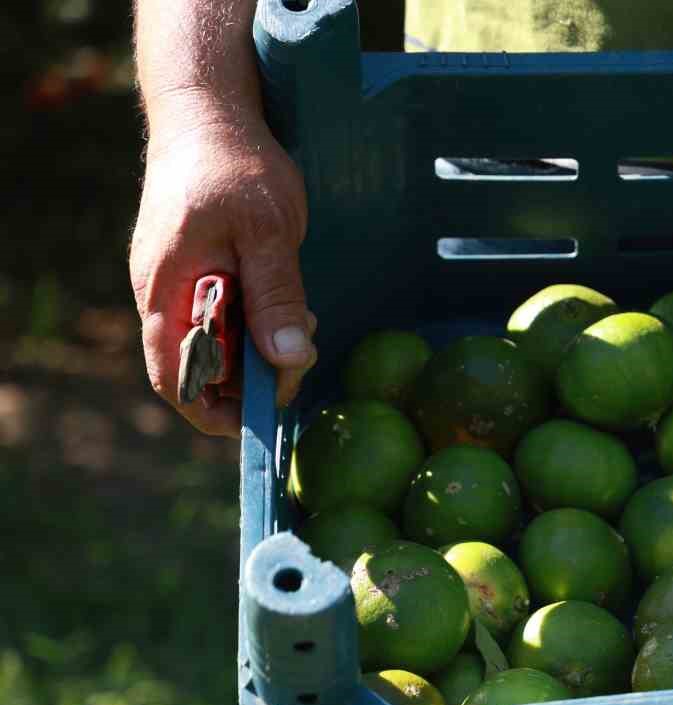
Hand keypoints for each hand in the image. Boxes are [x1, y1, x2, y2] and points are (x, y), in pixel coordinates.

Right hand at [130, 115, 316, 436]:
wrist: (209, 113)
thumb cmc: (235, 165)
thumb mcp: (267, 230)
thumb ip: (277, 295)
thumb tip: (289, 361)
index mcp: (166, 291)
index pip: (174, 377)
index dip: (212, 411)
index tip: (263, 418)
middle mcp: (163, 295)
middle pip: (199, 368)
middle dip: (251, 379)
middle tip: (301, 360)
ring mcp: (178, 283)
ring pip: (216, 344)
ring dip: (259, 351)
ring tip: (303, 330)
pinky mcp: (198, 272)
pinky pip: (224, 317)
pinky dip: (257, 326)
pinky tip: (291, 312)